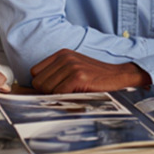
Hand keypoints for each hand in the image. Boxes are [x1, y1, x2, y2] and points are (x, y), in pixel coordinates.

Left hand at [30, 49, 150, 93]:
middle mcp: (64, 57)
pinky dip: (65, 99)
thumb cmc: (96, 76)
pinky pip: (59, 94)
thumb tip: (35, 89)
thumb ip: (56, 74)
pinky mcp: (78, 76)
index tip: (53, 89)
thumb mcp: (74, 68)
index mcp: (61, 54)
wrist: (119, 75)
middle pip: (38, 82)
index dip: (42, 84)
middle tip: (64, 94)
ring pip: (47, 89)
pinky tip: (77, 95)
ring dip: (57, 96)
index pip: (34, 72)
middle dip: (47, 92)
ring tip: (72, 93)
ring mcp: (71, 66)